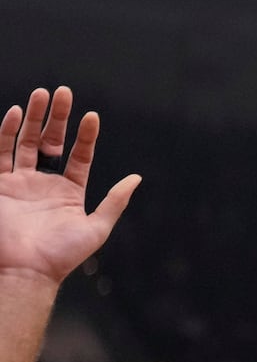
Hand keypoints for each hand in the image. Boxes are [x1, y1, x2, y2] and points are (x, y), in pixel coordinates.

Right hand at [0, 86, 139, 284]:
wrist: (26, 269)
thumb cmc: (62, 255)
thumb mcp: (96, 228)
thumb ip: (115, 202)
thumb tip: (137, 179)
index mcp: (69, 193)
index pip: (79, 156)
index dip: (86, 136)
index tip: (92, 116)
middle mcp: (44, 184)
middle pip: (51, 142)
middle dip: (57, 118)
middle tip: (64, 92)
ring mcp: (19, 182)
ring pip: (26, 141)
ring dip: (34, 117)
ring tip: (43, 93)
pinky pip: (1, 152)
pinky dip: (7, 132)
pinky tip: (18, 112)